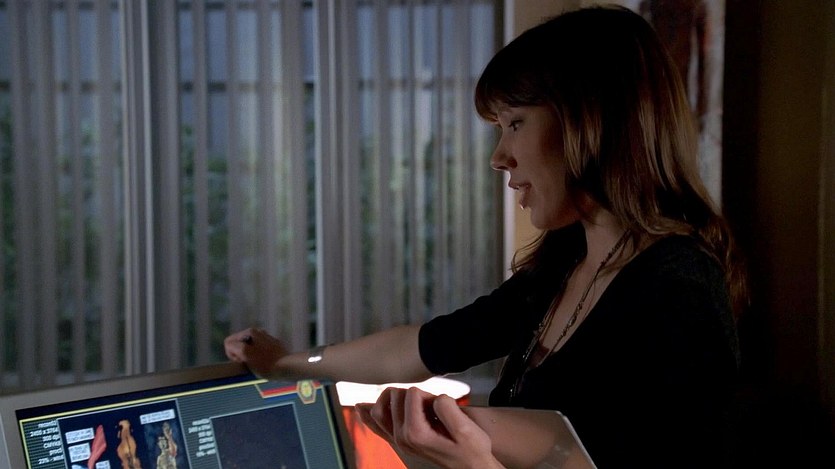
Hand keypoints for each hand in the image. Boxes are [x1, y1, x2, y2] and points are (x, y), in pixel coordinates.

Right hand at [223, 328, 288, 378]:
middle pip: (239, 345)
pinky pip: (259, 351)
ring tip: (256, 365)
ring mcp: (266, 338)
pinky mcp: (273, 346)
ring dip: (249, 356)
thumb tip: (229, 344)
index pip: (229, 342)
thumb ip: (233, 346)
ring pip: (249, 348)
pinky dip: (258, 357)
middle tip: (248, 364)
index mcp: (249, 331)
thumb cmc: (264, 362)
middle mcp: (258, 331)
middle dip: (240, 354)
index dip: (232, 354)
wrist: (286, 367)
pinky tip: (264, 363)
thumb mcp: (245, 353)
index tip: (241, 361)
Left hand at [356, 387, 504, 468]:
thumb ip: (447, 407)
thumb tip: (433, 397)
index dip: (429, 394)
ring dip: (399, 399)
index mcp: (415, 433)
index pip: (412, 392)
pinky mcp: (398, 440)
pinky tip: (361, 407)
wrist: (471, 467)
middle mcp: (402, 438)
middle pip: (396, 396)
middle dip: (414, 395)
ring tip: (418, 407)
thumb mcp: (466, 427)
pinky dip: (368, 413)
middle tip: (432, 409)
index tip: (441, 408)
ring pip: (381, 405)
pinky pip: (375, 423)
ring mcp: (397, 440)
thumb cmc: (471, 448)